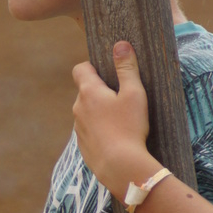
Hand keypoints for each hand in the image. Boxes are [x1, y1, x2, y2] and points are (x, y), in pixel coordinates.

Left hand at [72, 41, 159, 197]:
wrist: (121, 167)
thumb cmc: (130, 128)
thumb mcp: (134, 94)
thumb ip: (127, 68)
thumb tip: (120, 45)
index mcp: (88, 92)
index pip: (80, 69)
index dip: (92, 66)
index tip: (107, 72)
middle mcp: (78, 108)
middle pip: (85, 91)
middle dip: (100, 91)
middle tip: (122, 98)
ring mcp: (79, 129)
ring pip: (87, 112)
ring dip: (100, 112)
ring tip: (122, 121)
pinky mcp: (83, 146)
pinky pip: (90, 131)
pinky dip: (100, 130)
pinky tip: (117, 138)